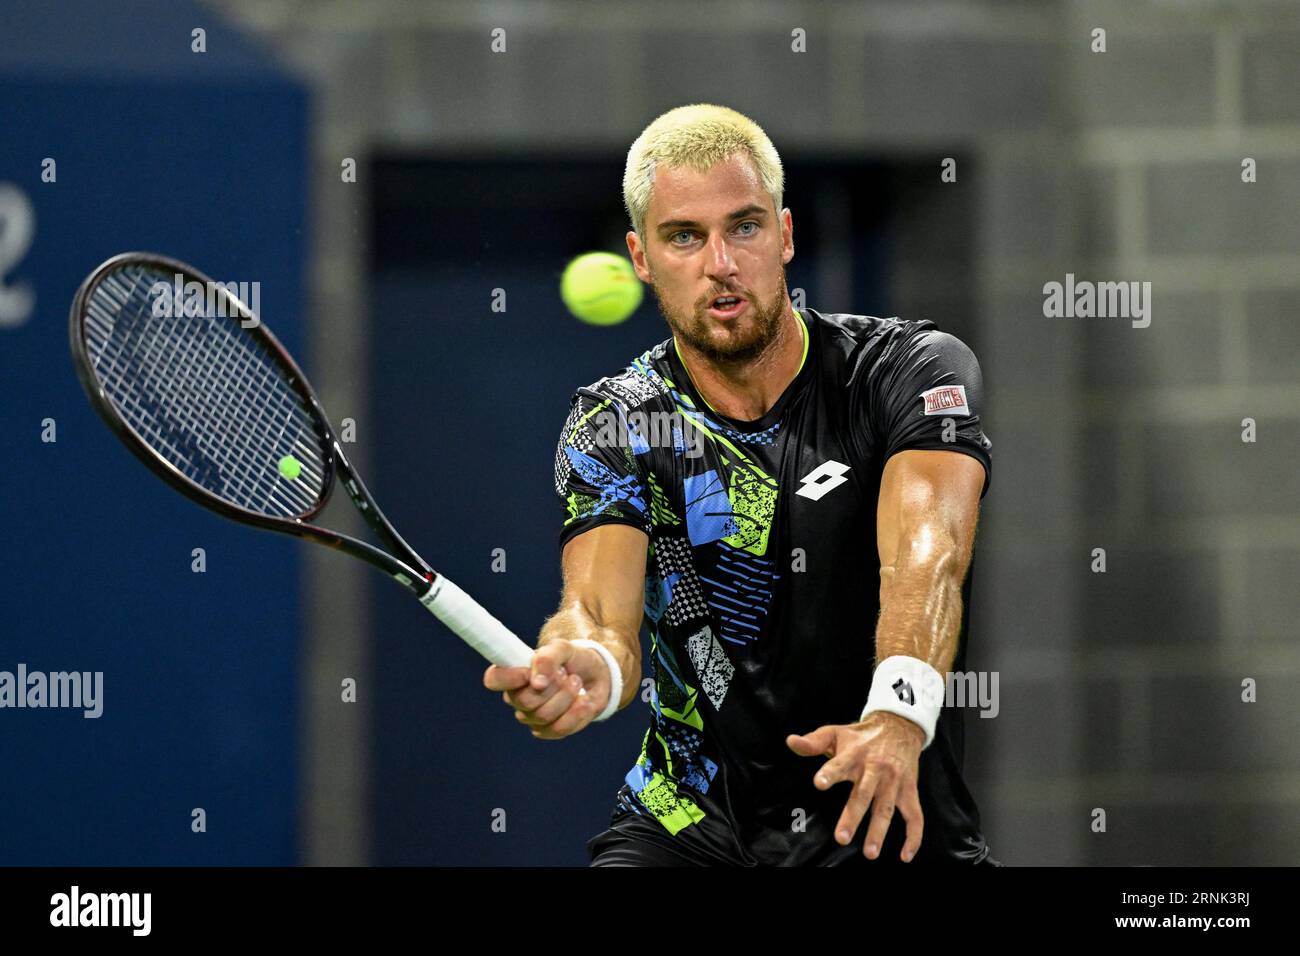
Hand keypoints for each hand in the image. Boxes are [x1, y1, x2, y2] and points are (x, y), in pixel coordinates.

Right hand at [482, 638, 611, 739]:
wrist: (596, 675)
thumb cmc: (573, 659)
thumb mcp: (563, 648)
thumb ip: (547, 658)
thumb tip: (536, 683)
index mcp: (514, 673)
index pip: (493, 679)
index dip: (509, 678)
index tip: (529, 672)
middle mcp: (517, 697)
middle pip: (525, 701)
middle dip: (553, 685)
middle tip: (565, 673)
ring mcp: (532, 716)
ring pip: (544, 716)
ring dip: (567, 696)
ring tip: (576, 682)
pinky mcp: (550, 730)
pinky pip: (559, 729)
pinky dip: (577, 713)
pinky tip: (584, 701)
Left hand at [786, 712, 925, 860]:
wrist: (899, 727)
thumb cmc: (860, 736)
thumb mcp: (835, 733)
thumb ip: (813, 742)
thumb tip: (790, 742)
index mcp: (854, 755)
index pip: (840, 764)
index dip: (830, 773)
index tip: (819, 783)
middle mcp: (875, 769)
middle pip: (863, 795)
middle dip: (853, 816)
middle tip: (841, 838)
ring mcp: (894, 782)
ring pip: (886, 809)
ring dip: (878, 831)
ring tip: (870, 853)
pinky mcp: (909, 791)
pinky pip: (915, 816)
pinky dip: (914, 837)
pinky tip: (905, 856)